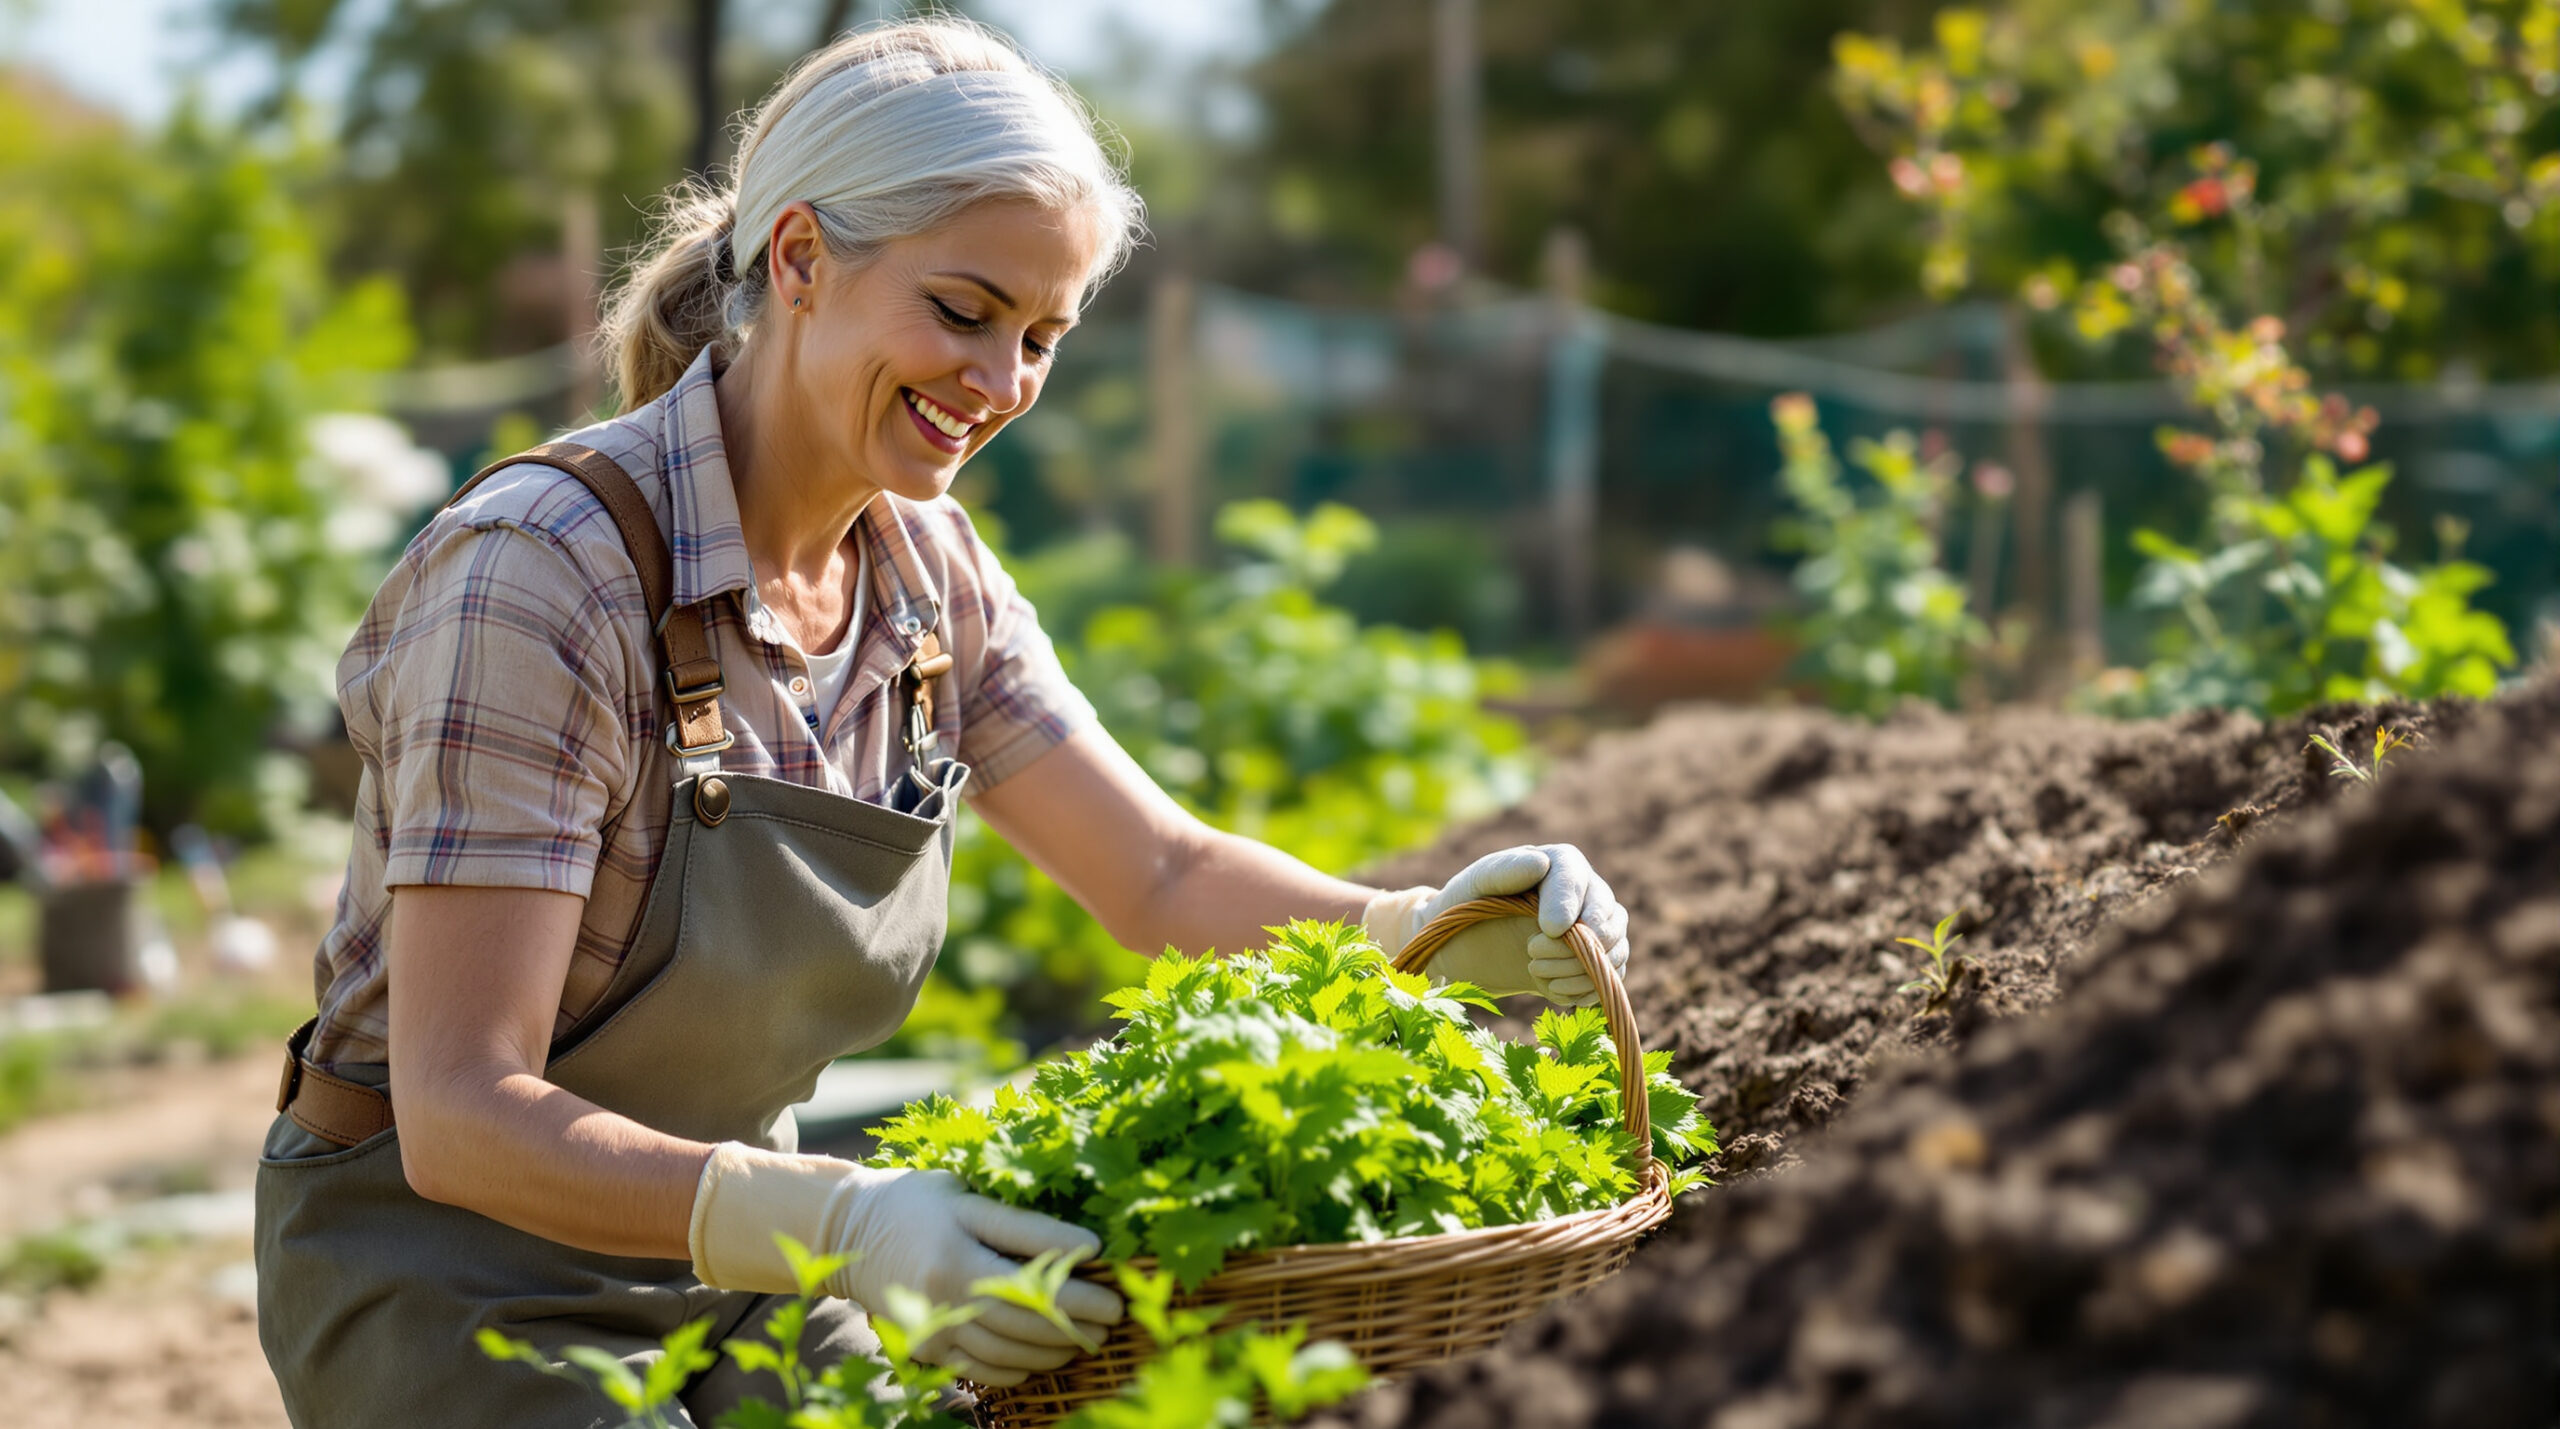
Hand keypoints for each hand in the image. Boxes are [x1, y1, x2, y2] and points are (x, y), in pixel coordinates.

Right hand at [688, 1145, 1123, 1385]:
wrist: (847, 1231)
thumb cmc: (919, 1203)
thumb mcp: (969, 1200)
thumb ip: (1027, 1227)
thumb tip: (1087, 1248)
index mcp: (957, 1260)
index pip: (1035, 1287)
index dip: (1080, 1298)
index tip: (1114, 1299)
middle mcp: (943, 1302)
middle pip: (1025, 1326)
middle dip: (1075, 1328)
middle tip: (1112, 1322)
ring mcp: (932, 1330)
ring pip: (1005, 1354)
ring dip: (1050, 1351)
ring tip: (1084, 1340)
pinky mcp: (923, 1347)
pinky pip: (977, 1369)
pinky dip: (1013, 1370)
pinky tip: (1039, 1360)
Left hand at [1359, 844, 1629, 1005]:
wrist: (1466, 945)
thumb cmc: (1467, 906)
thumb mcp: (1476, 885)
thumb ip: (1505, 871)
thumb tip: (1541, 863)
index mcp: (1560, 863)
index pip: (1578, 880)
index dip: (1569, 905)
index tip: (1549, 929)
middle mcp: (1588, 894)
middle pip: (1611, 919)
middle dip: (1577, 945)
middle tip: (1530, 951)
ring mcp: (1597, 930)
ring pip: (1616, 952)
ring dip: (1579, 971)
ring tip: (1534, 970)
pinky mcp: (1594, 964)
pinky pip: (1609, 981)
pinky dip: (1583, 991)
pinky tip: (1550, 988)